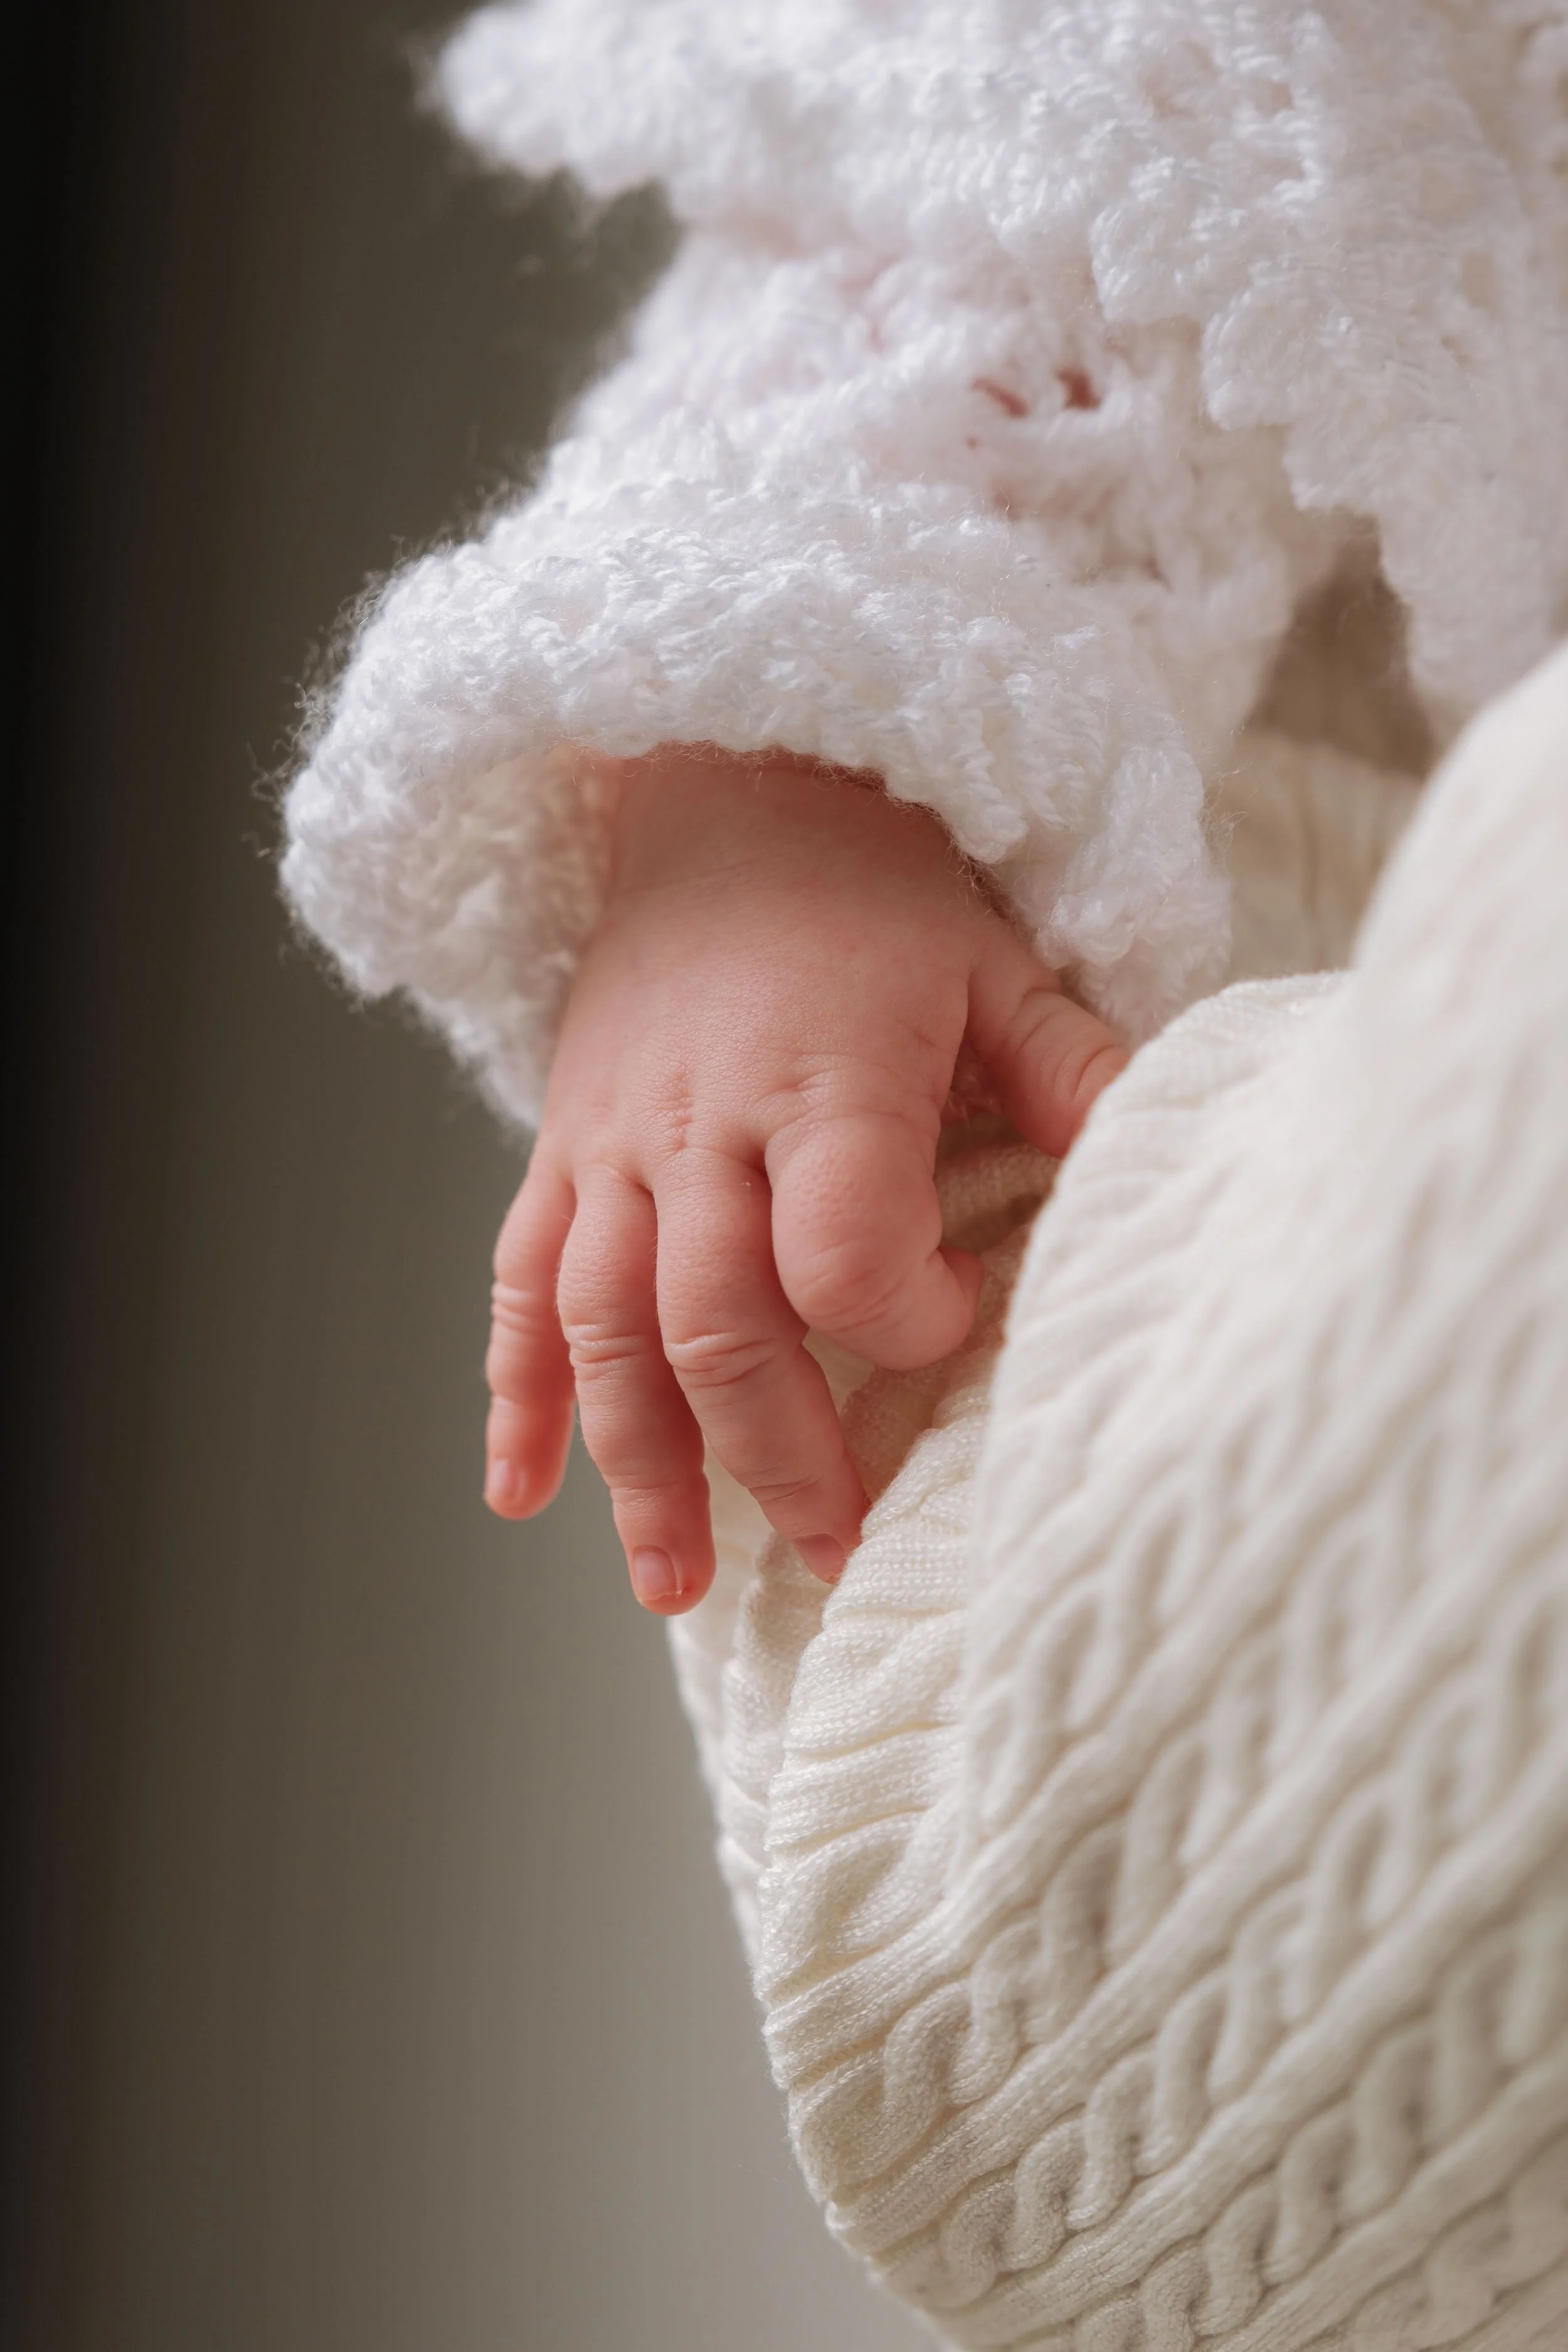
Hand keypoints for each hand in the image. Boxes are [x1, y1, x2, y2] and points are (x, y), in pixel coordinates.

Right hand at [483, 746, 1124, 1611]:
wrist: (721, 778)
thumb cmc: (876, 882)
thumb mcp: (997, 958)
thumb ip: (1072, 1072)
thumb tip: (1154, 1175)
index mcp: (823, 1075)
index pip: (841, 1249)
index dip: (900, 1316)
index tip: (954, 1328)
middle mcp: (701, 1122)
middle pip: (714, 1323)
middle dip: (776, 1455)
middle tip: (837, 1549)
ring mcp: (613, 1140)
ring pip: (604, 1329)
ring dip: (637, 1468)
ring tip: (676, 1588)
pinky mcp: (562, 1145)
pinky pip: (517, 1283)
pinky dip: (516, 1394)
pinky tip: (521, 1493)